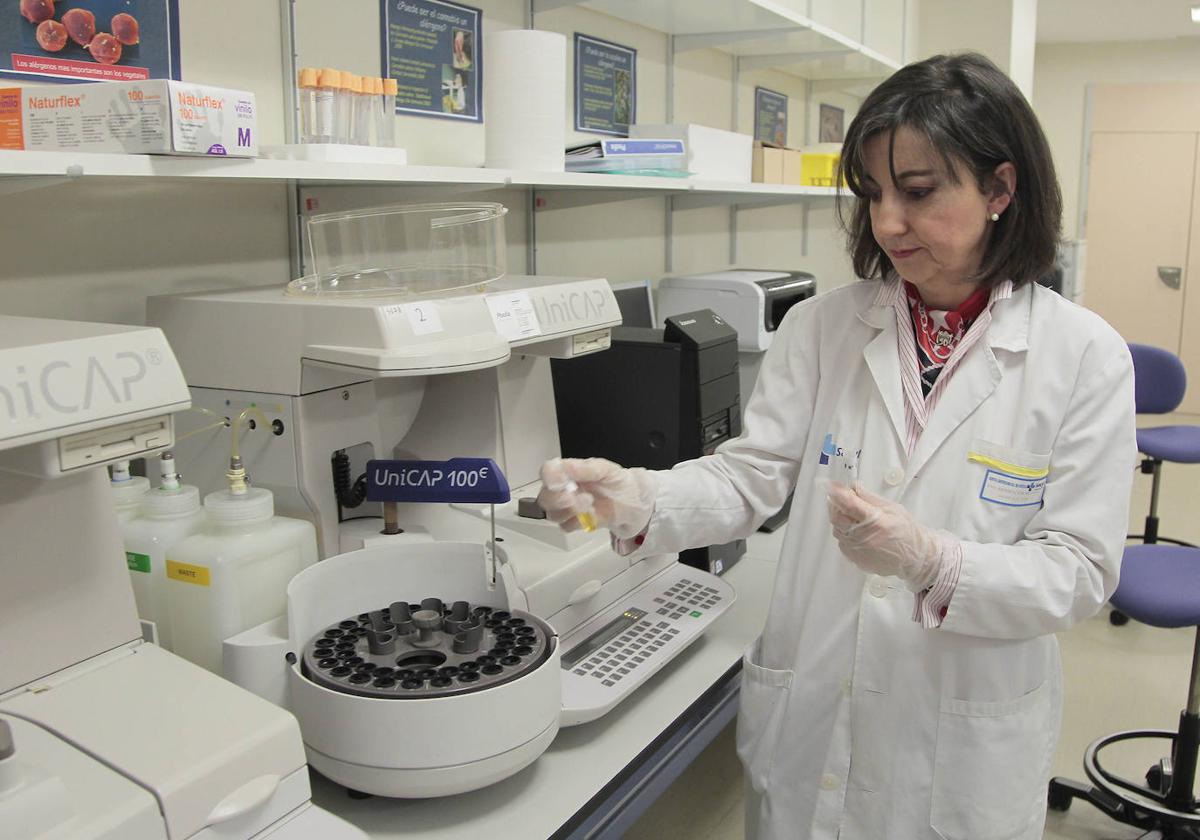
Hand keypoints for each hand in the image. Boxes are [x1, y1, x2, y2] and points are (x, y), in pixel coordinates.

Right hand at [538, 457, 657, 538]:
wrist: (633, 503)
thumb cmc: (618, 482)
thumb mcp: (605, 469)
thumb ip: (584, 468)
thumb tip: (566, 467)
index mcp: (568, 471)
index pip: (547, 471)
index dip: (549, 477)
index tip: (559, 483)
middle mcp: (564, 488)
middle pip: (545, 497)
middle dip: (558, 499)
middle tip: (574, 497)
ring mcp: (568, 506)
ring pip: (552, 514)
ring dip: (570, 511)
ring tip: (589, 503)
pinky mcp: (575, 521)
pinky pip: (566, 526)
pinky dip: (578, 521)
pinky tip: (592, 514)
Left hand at [826, 483, 955, 590]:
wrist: (914, 558)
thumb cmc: (907, 531)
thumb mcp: (893, 509)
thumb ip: (870, 498)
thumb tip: (853, 487)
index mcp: (876, 522)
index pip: (849, 504)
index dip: (837, 493)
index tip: (830, 485)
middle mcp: (864, 537)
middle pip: (837, 518)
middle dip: (836, 506)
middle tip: (841, 499)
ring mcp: (858, 550)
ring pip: (837, 530)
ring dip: (841, 520)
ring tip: (854, 517)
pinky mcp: (855, 559)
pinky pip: (842, 542)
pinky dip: (846, 534)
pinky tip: (858, 532)